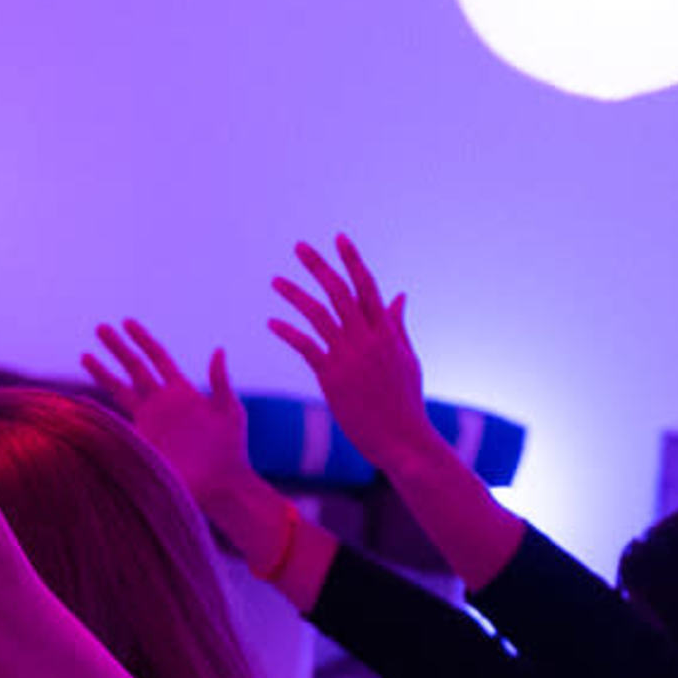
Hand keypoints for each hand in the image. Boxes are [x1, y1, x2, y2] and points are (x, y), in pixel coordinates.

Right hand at [81, 319, 258, 531]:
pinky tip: (83, 403)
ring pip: (120, 390)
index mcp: (181, 391)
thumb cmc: (231, 448)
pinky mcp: (142, 441)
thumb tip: (218, 350)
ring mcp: (149, 422)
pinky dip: (99, 413)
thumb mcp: (230, 411)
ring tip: (85, 354)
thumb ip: (220, 382)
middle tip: (100, 327)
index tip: (126, 321)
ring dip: (102, 373)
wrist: (221, 484)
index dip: (142, 339)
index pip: (156, 358)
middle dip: (117, 348)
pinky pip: (116, 423)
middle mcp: (161, 403)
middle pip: (134, 368)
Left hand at [268, 232, 435, 480]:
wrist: (403, 440)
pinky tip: (271, 322)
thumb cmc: (406, 402)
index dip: (352, 260)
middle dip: (319, 266)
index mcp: (387, 333)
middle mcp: (368, 339)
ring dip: (294, 294)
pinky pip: (306, 347)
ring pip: (318, 314)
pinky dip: (287, 332)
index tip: (339, 238)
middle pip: (340, 292)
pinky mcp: (332, 378)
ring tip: (275, 280)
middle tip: (299, 246)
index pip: (367, 286)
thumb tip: (399, 294)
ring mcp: (349, 358)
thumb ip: (397, 324)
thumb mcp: (407, 358)